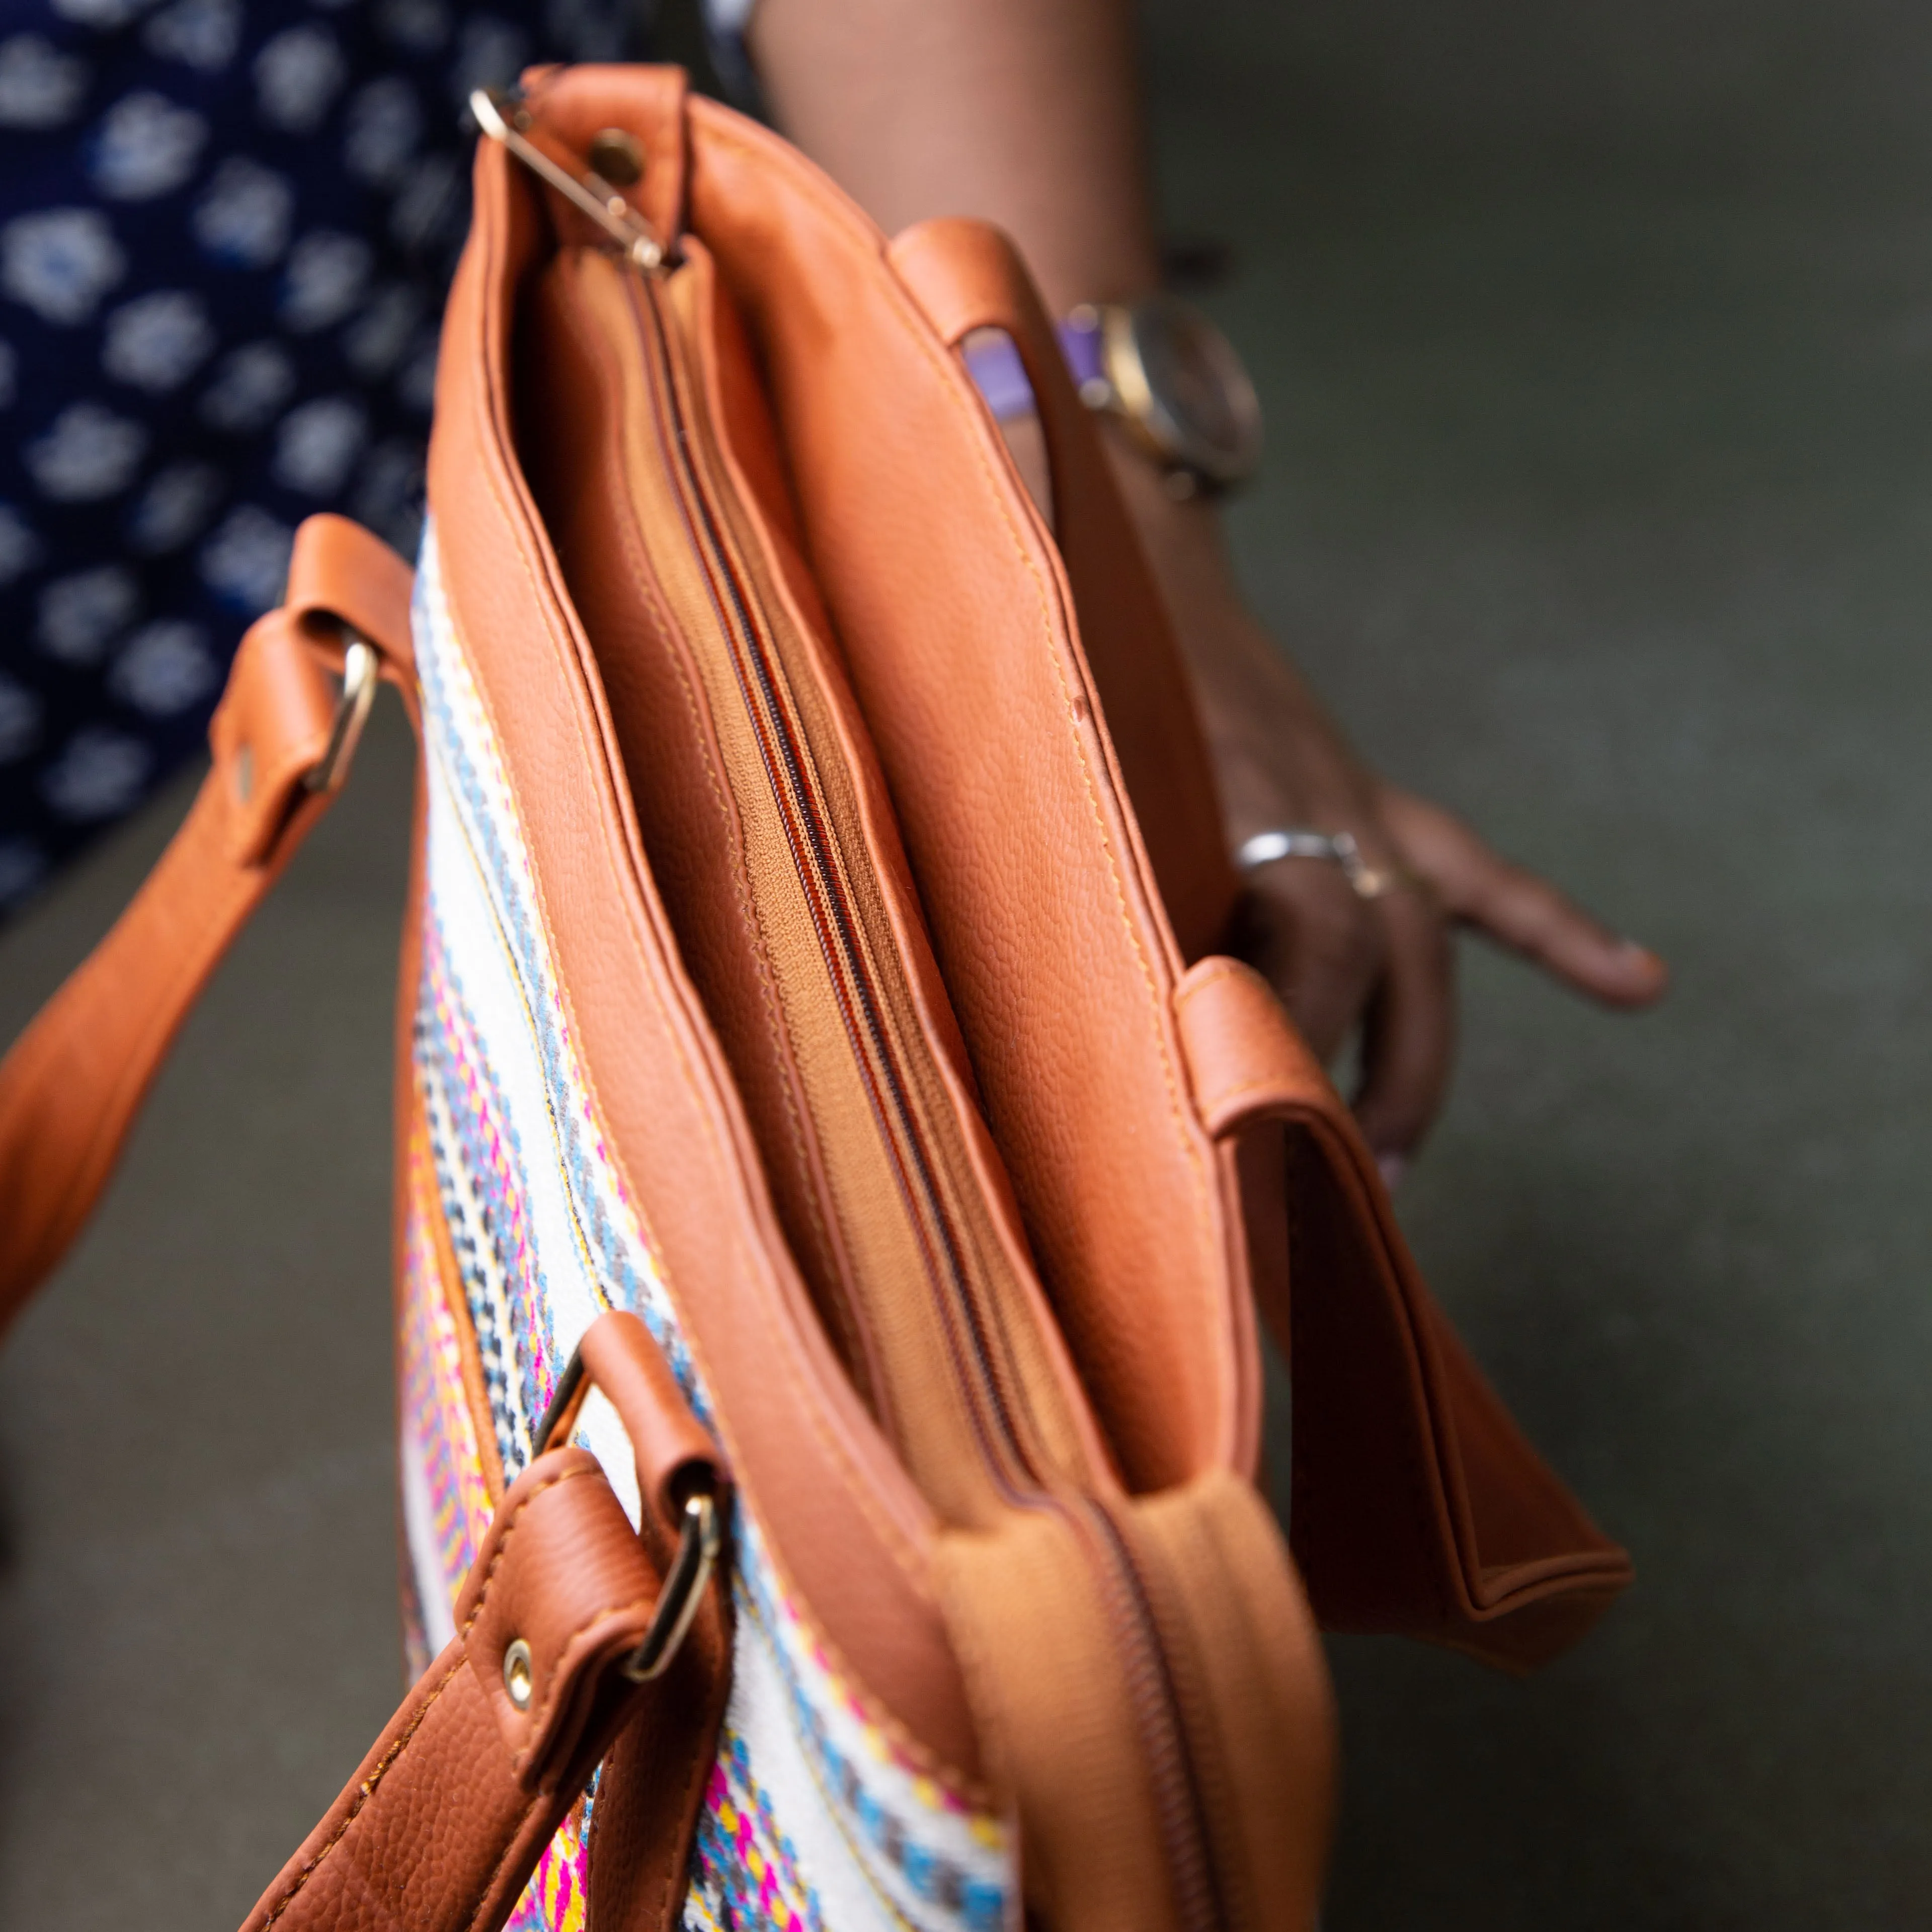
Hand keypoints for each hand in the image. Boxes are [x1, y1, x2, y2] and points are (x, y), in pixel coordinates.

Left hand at [1116, 458, 1667, 1176]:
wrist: (1119, 563)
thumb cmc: (1070, 686)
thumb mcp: (1063, 778)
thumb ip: (1091, 870)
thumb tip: (1098, 1002)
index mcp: (1232, 791)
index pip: (1307, 936)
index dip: (1297, 1036)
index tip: (1261, 1127)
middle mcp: (1312, 800)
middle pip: (1373, 952)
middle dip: (1355, 1073)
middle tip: (1320, 1185)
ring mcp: (1356, 802)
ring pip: (1422, 943)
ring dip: (1415, 1058)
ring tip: (1394, 1164)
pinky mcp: (1376, 801)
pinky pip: (1478, 877)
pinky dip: (1558, 933)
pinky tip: (1639, 985)